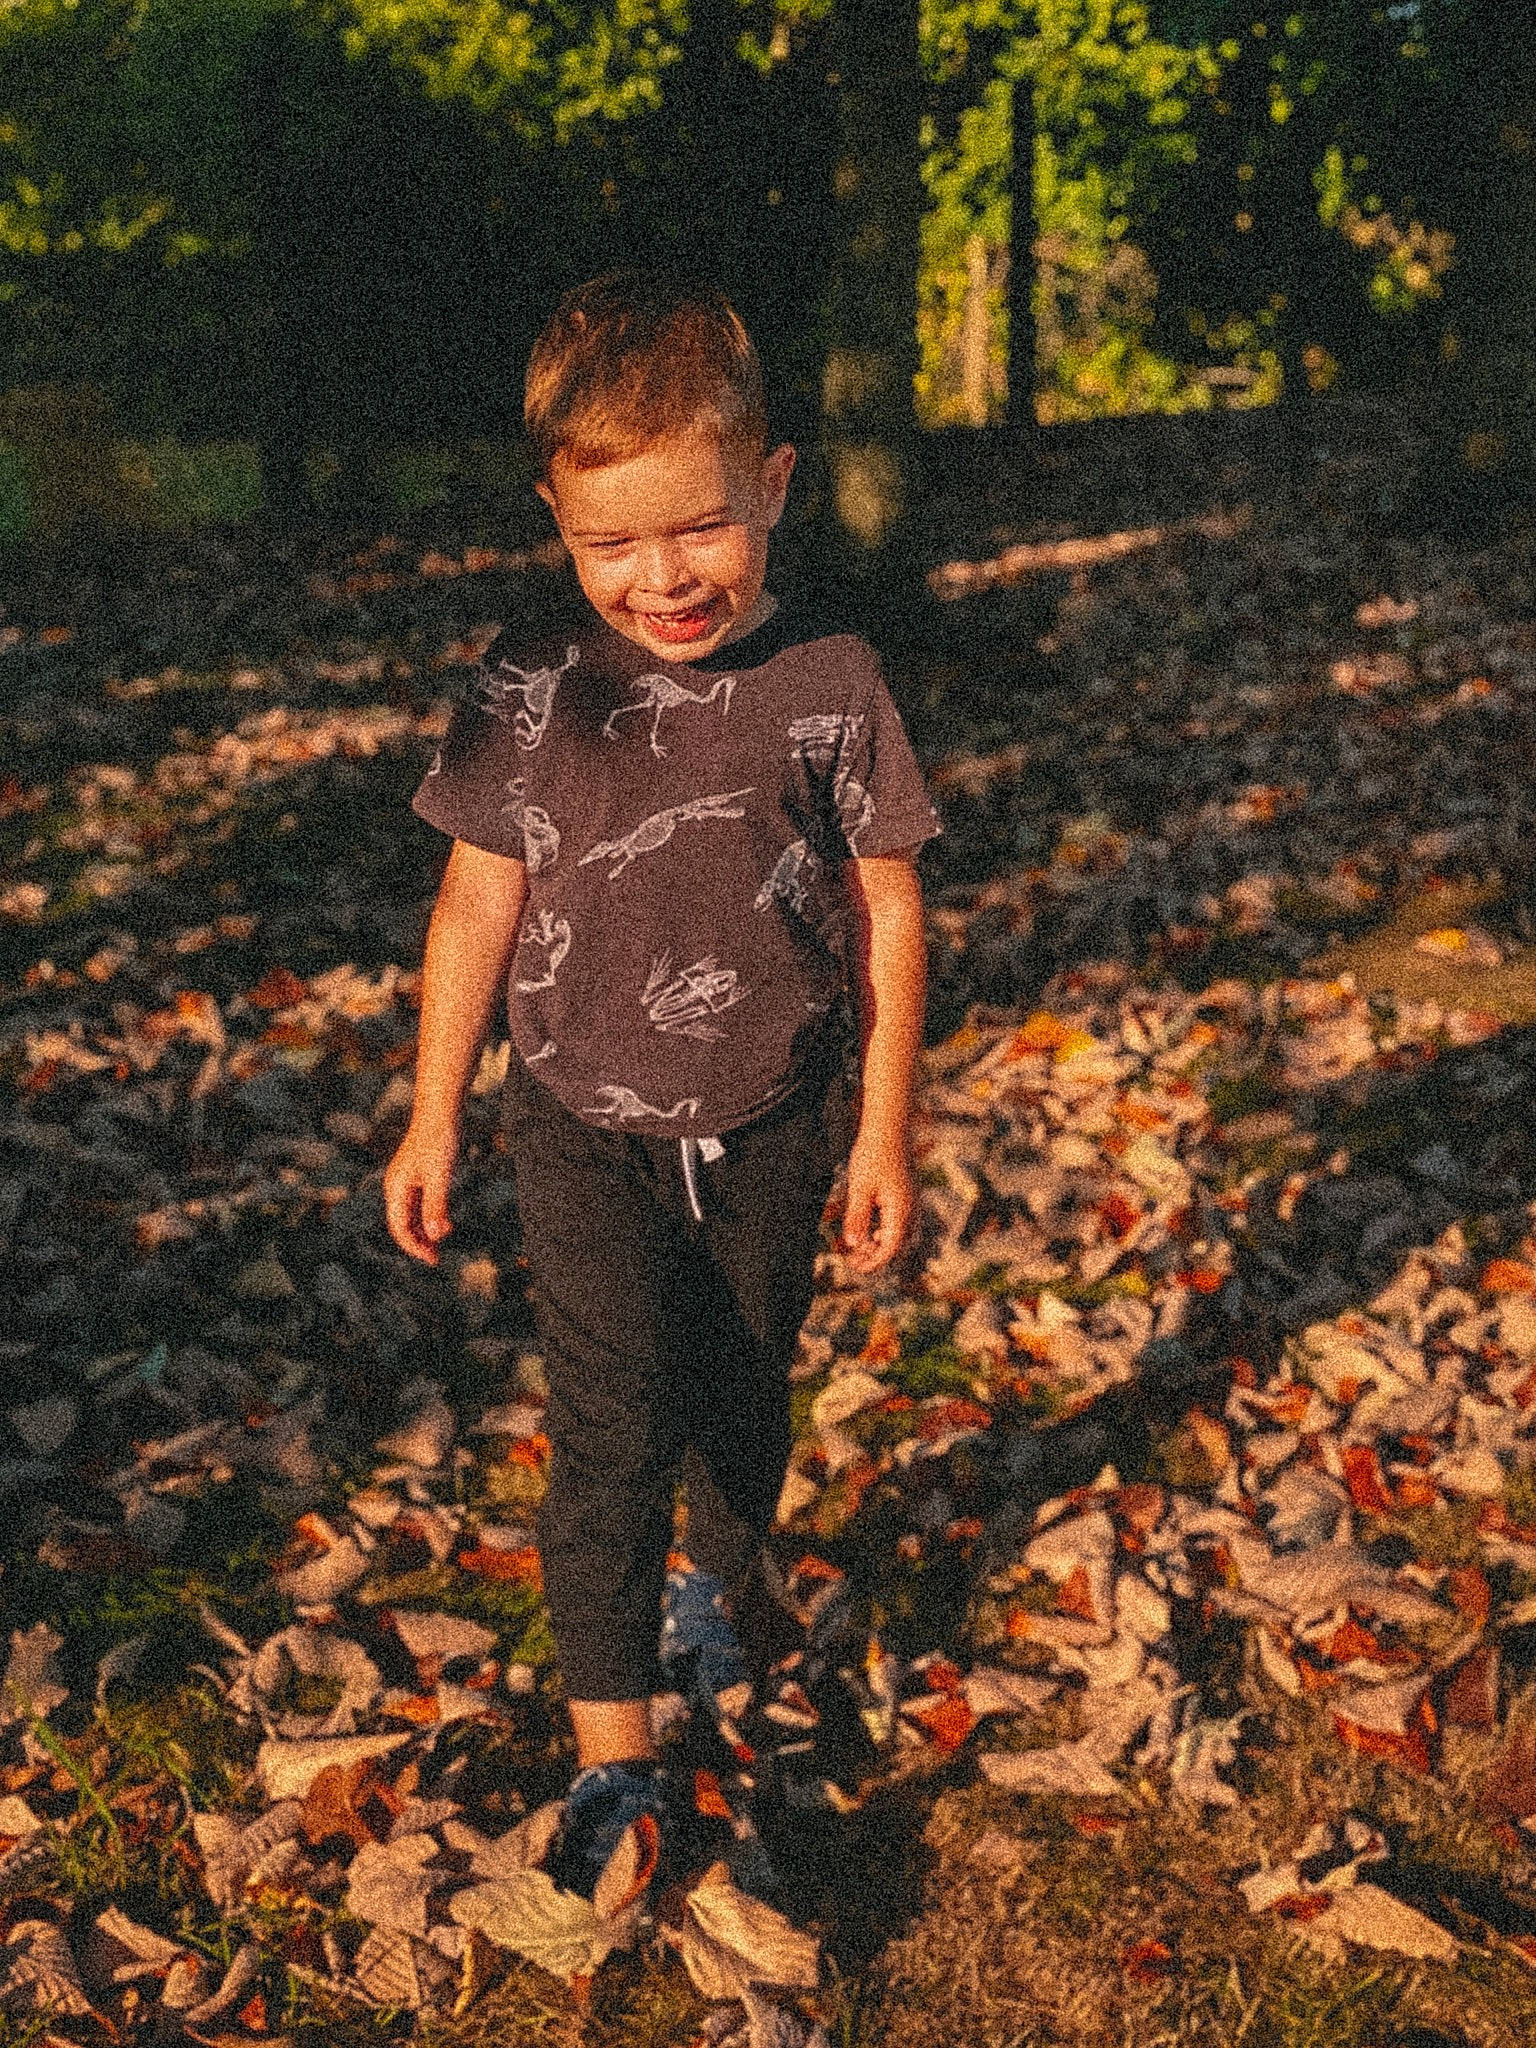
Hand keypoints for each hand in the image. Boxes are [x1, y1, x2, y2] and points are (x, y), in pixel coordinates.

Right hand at [383, 1118, 458, 1264]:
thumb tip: (435, 1235)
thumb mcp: (441, 1176)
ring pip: (410, 1215)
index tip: (432, 1259)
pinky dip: (428, 1217)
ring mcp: (405, 1181)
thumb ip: (436, 1206)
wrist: (440, 1112)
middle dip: (418, 1242)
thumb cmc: (439, 1141)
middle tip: (436, 1258)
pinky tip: (443, 1223)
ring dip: (424, 1231)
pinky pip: (418, 1204)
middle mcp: (396, 1186)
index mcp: (396, 1187)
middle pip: (402, 1224)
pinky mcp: (417, 1176)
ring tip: (440, 1244)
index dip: (414, 1247)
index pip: (399, 1228)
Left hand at [839, 1134, 914, 1272]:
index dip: (873, 1262)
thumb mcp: (859, 1188)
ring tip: (860, 1248)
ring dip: (881, 1245)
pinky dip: (886, 1233)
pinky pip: (901, 1224)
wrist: (890, 1128)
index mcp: (901, 1211)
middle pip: (897, 1246)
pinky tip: (872, 1230)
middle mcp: (911, 1210)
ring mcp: (912, 1202)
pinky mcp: (908, 1195)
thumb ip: (857, 1217)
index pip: (889, 1249)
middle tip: (853, 1260)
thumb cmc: (873, 1155)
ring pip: (901, 1236)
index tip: (854, 1267)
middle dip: (876, 1257)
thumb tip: (854, 1244)